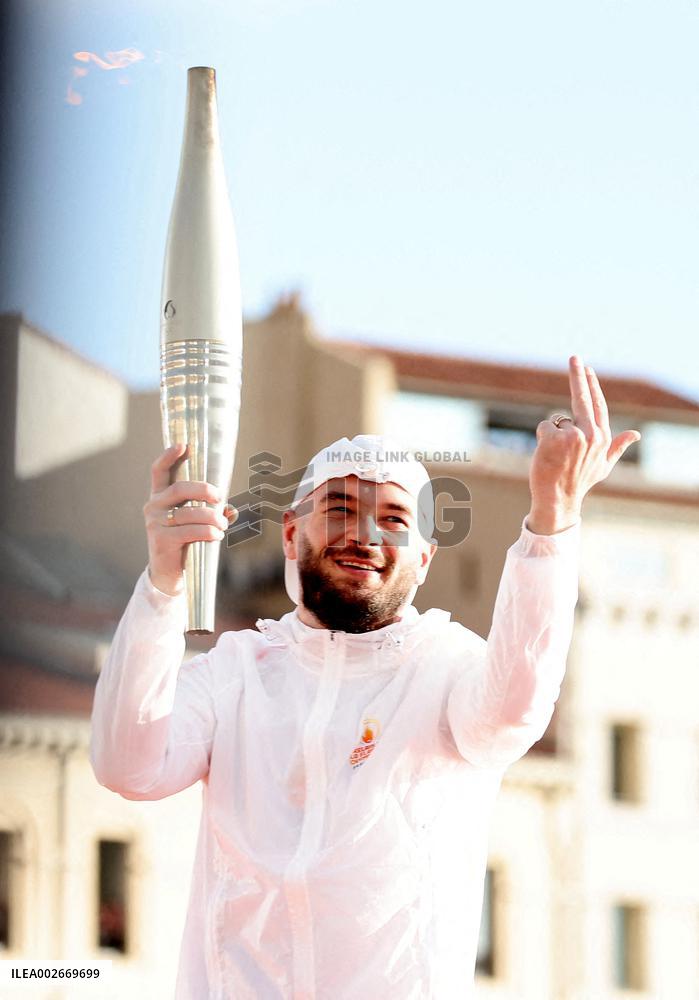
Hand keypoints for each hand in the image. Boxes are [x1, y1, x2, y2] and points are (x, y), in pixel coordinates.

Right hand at [143, 443, 237, 595]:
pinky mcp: (161, 540)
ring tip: (222, 526)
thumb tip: (232, 510)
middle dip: (203, 490)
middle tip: (220, 497)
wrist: (168, 574)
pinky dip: (208, 532)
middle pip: (179, 489)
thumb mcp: (196, 523)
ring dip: (211, 518)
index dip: (169, 456)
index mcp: (160, 496)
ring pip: (188, 513)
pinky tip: (216, 536)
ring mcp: (155, 523)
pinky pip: (189, 531)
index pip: (159, 471)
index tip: (184, 445)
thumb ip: (212, 513)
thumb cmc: (184, 542)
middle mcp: (153, 506)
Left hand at [526, 355, 640, 533]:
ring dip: (552, 434)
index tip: (587, 369)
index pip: (598, 405)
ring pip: (557, 421)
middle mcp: (591, 434)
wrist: (557, 498)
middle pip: (582, 397)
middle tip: (574, 357)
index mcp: (603, 438)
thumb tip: (636, 434)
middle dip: (578, 375)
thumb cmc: (578, 482)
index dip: (592, 386)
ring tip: (555, 455)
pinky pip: (545, 426)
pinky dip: (542, 438)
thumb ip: (617, 447)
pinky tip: (546, 454)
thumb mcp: (603, 466)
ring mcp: (574, 435)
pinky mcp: (556, 437)